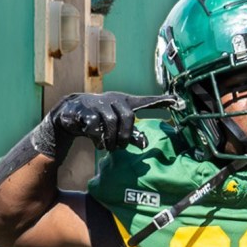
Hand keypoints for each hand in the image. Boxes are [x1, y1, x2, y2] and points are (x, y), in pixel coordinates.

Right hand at [49, 92, 179, 150]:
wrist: (70, 114)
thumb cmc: (100, 120)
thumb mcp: (117, 126)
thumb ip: (131, 134)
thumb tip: (144, 145)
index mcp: (125, 102)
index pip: (145, 101)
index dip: (160, 101)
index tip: (176, 100)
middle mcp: (113, 99)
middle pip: (128, 116)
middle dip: (126, 135)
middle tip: (121, 146)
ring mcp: (98, 103)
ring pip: (111, 121)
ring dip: (112, 138)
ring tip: (110, 147)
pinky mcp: (83, 110)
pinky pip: (94, 125)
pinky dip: (98, 138)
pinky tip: (99, 143)